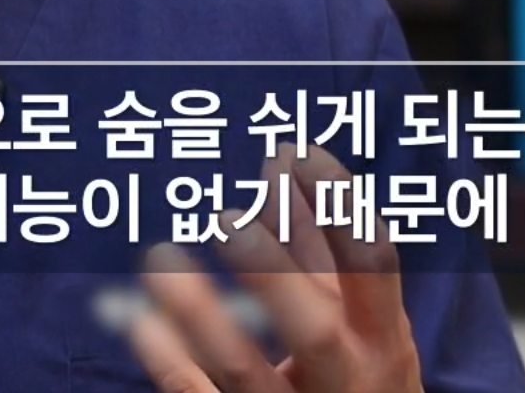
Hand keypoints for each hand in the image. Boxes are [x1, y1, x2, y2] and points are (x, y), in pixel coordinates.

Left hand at [129, 152, 423, 392]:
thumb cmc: (356, 372)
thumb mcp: (355, 316)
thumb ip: (316, 248)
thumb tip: (280, 165)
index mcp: (380, 336)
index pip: (372, 264)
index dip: (341, 206)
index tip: (300, 155)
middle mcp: (345, 378)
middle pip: (314, 329)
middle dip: (272, 274)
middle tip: (225, 222)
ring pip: (245, 370)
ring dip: (200, 313)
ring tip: (160, 258)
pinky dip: (172, 361)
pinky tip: (144, 323)